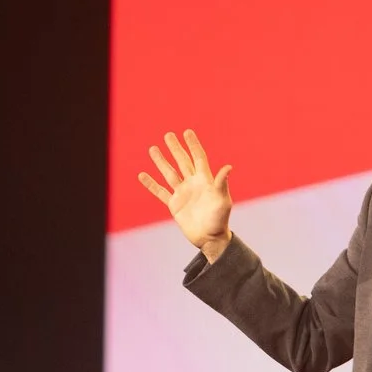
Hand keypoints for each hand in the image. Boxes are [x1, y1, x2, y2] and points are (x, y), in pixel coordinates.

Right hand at [138, 128, 233, 253]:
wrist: (210, 239)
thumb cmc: (220, 220)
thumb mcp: (222, 201)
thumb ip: (222, 183)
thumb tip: (228, 167)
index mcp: (205, 180)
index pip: (198, 157)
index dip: (193, 145)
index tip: (187, 132)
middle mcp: (193, 184)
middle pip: (182, 162)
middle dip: (175, 148)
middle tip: (168, 135)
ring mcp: (183, 193)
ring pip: (169, 173)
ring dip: (161, 161)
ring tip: (153, 149)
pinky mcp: (174, 205)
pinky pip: (160, 192)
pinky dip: (151, 184)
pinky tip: (143, 175)